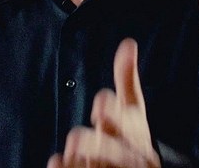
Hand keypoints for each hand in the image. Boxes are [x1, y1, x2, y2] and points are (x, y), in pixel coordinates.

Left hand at [47, 38, 160, 167]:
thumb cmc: (129, 141)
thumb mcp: (133, 112)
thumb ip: (127, 80)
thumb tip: (128, 42)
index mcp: (138, 135)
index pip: (126, 124)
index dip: (113, 115)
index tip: (100, 105)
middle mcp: (131, 158)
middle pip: (104, 147)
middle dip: (90, 142)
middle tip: (77, 139)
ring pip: (83, 159)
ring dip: (74, 155)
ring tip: (78, 154)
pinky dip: (62, 166)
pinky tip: (60, 162)